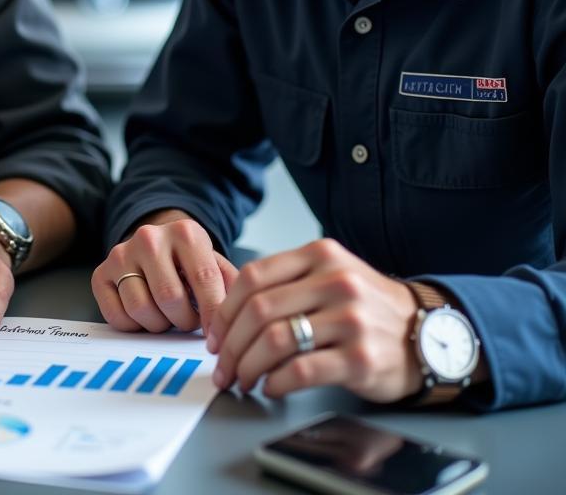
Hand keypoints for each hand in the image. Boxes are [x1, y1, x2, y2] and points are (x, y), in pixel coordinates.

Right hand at [92, 211, 236, 333]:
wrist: (153, 245)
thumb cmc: (188, 263)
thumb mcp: (214, 264)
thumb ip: (231, 286)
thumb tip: (238, 316)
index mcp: (185, 232)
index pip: (204, 280)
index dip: (213, 315)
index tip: (217, 336)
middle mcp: (150, 237)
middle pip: (170, 298)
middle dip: (184, 321)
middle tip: (188, 320)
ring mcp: (121, 253)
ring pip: (141, 309)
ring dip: (159, 324)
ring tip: (167, 315)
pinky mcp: (100, 273)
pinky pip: (116, 316)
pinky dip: (133, 326)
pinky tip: (145, 314)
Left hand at [205, 238, 420, 401]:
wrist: (428, 334)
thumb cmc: (367, 307)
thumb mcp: (330, 274)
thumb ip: (286, 282)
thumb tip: (229, 314)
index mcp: (320, 255)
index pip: (253, 277)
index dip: (225, 310)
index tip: (214, 334)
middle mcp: (335, 281)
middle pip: (259, 310)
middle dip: (231, 344)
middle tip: (222, 366)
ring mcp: (350, 319)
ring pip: (275, 340)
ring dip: (248, 366)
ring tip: (243, 379)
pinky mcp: (360, 358)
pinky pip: (301, 370)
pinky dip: (276, 382)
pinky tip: (271, 387)